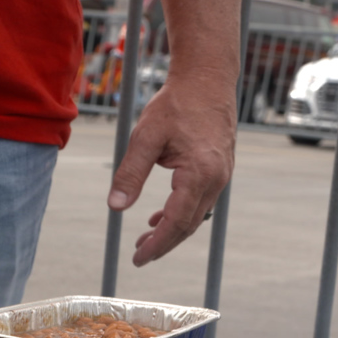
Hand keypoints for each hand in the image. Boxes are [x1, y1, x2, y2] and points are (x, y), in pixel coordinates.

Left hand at [107, 73, 235, 266]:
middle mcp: (217, 178)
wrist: (207, 78)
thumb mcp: (145, 138)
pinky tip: (160, 217)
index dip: (157, 244)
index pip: (176, 222)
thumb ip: (130, 174)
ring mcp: (221, 173)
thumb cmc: (175, 104)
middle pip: (189, 224)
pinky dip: (181, 212)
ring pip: (196, 214)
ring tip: (145, 239)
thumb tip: (115, 207)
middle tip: (138, 255)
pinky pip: (201, 200)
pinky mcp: (220, 167)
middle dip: (164, 243)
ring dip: (172, 230)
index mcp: (200, 173)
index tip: (138, 259)